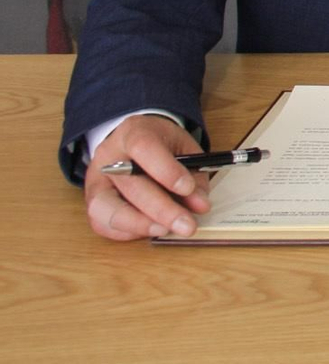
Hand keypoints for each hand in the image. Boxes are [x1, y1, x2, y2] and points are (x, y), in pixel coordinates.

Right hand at [83, 115, 209, 240]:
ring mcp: (95, 181)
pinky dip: (130, 232)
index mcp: (133, 132)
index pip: (143, 148)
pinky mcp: (90, 203)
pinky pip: (103, 225)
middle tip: (187, 225)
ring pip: (107, 209)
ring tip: (168, 230)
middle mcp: (108, 156)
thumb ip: (195, 174)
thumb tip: (200, 205)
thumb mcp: (184, 148)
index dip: (166, 170)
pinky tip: (152, 229)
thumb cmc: (161, 145)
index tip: (188, 189)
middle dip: (162, 210)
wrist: (133, 143)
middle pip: (130, 185)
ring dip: (141, 225)